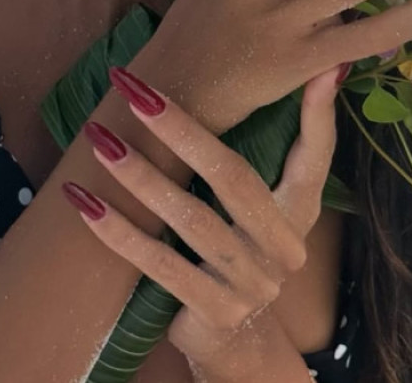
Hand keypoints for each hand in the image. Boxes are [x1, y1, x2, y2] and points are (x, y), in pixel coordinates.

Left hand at [61, 64, 340, 382]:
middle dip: (180, 129)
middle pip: (232, 178)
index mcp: (302, 212)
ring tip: (100, 140)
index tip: (318, 70)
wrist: (241, 341)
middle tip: (137, 91)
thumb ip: (299, 141)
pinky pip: (158, 265)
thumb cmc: (254, 249)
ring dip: (140, 176)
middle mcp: (282, 248)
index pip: (315, 157)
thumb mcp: (283, 202)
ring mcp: (249, 284)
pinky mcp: (211, 311)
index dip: (318, 116)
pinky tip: (86, 203)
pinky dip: (119, 232)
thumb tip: (325, 72)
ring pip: (189, 219)